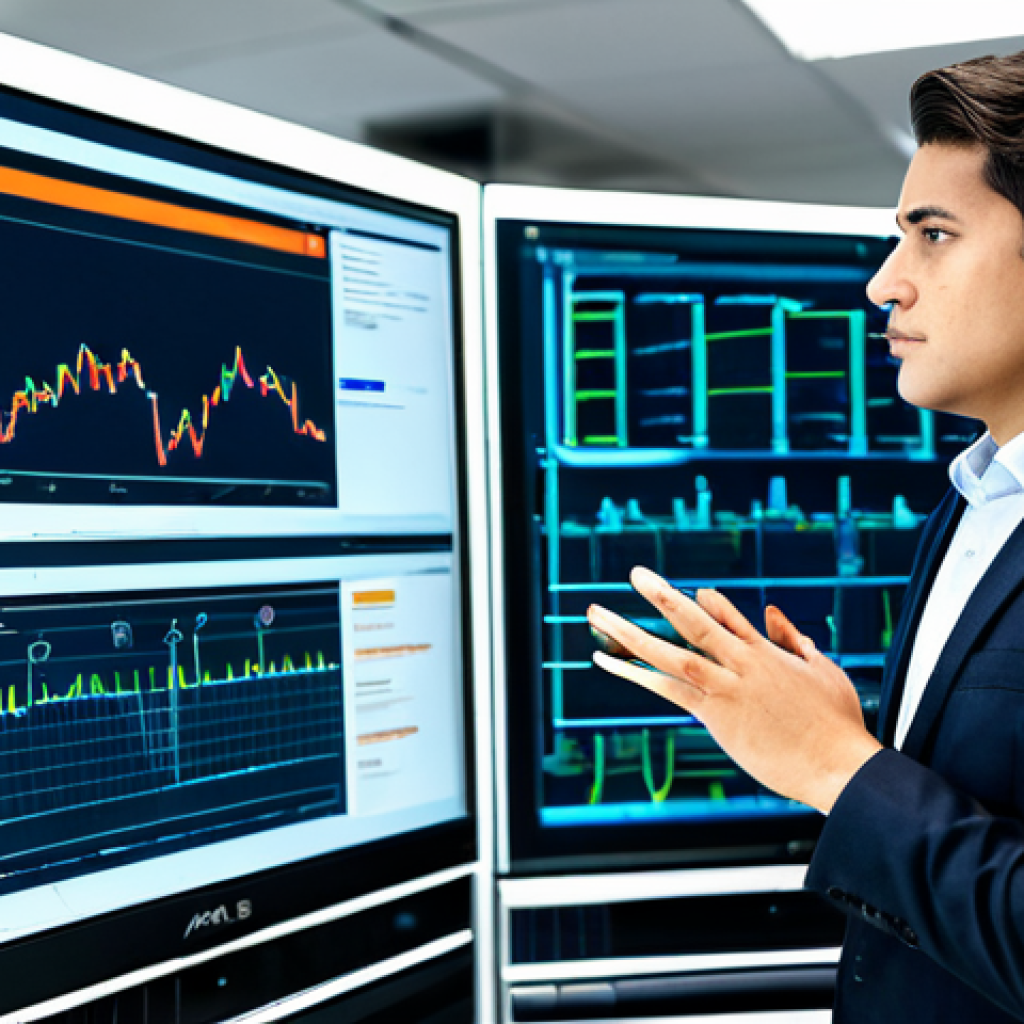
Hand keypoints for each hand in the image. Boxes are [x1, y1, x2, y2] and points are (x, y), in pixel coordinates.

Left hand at [587, 566, 881, 813]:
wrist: (840, 764)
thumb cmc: (838, 724)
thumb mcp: (824, 672)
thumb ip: (795, 642)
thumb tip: (775, 614)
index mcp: (768, 653)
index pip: (730, 619)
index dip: (710, 604)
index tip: (693, 592)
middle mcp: (742, 663)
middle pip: (694, 623)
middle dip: (662, 596)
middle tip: (636, 574)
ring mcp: (726, 687)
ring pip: (670, 652)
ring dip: (629, 631)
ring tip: (597, 613)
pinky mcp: (716, 715)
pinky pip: (666, 688)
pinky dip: (634, 672)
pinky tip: (604, 659)